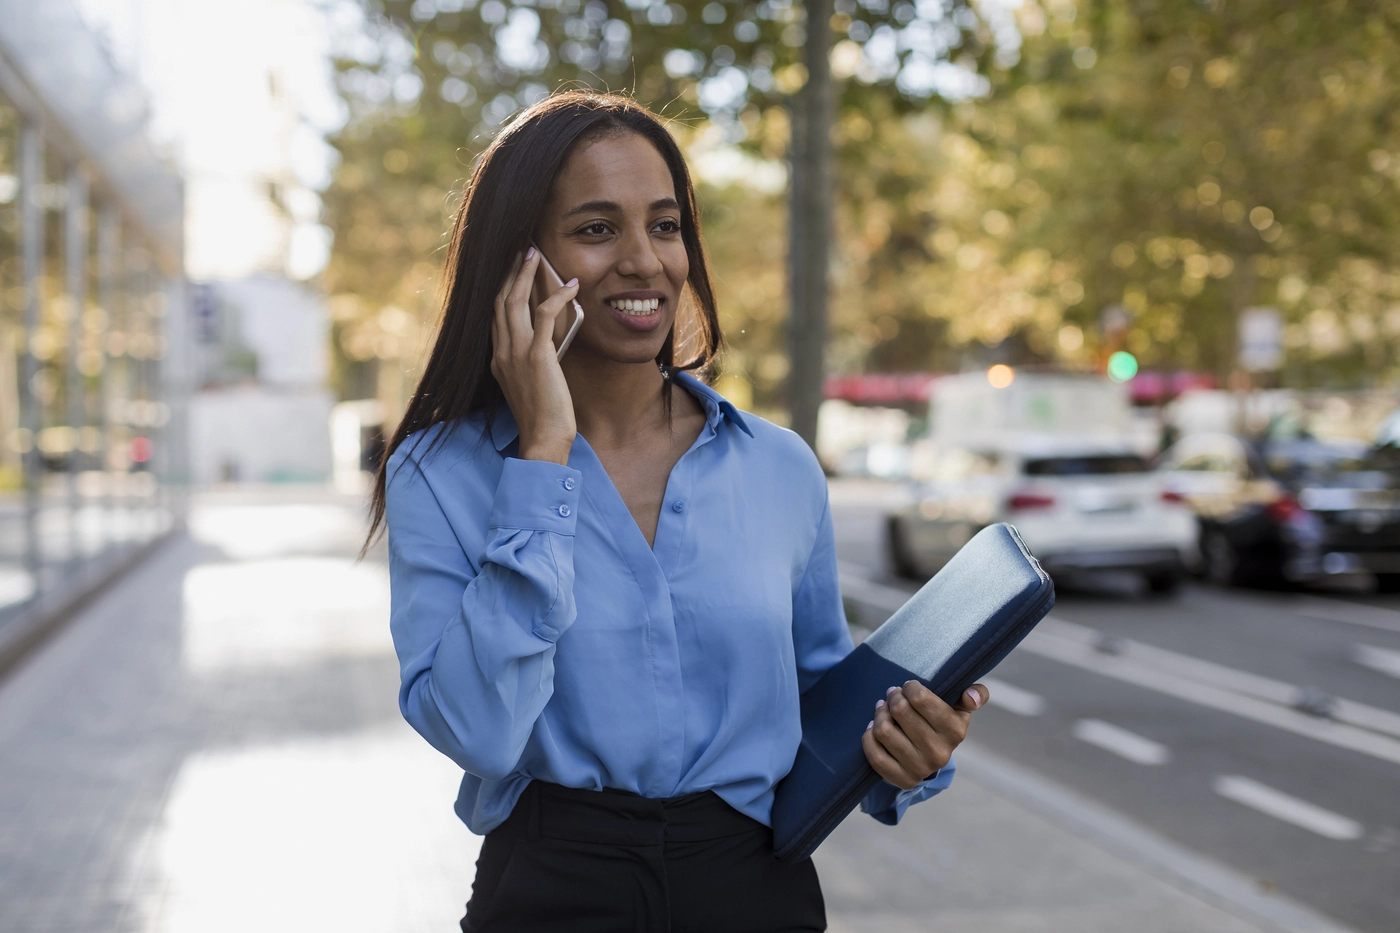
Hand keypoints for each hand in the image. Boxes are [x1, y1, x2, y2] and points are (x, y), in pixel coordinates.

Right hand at [490, 248, 579, 463]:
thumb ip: (531, 363)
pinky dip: (557, 296)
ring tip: (535, 255)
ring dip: (525, 274)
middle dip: (509, 272)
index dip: (502, 288)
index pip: (495, 315)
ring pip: (514, 301)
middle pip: (499, 301)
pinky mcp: (537, 357)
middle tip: (521, 250)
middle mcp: (502, 352)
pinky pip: (544, 315)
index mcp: (498, 359)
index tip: (511, 270)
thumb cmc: (543, 418)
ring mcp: (516, 353)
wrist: (543, 441)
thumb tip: (547, 345)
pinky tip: (571, 286)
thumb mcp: (530, 385)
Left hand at [861, 681, 987, 789]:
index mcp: (955, 730)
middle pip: (900, 711)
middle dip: (893, 698)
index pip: (919, 698)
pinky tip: (874, 728)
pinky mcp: (902, 780)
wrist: (932, 756)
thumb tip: (972, 696)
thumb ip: (976, 694)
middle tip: (893, 696)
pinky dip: (869, 737)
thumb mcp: (961, 707)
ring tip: (883, 710)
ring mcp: (920, 769)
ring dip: (879, 714)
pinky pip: (875, 755)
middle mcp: (940, 753)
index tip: (908, 688)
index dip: (909, 688)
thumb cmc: (942, 722)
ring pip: (883, 730)